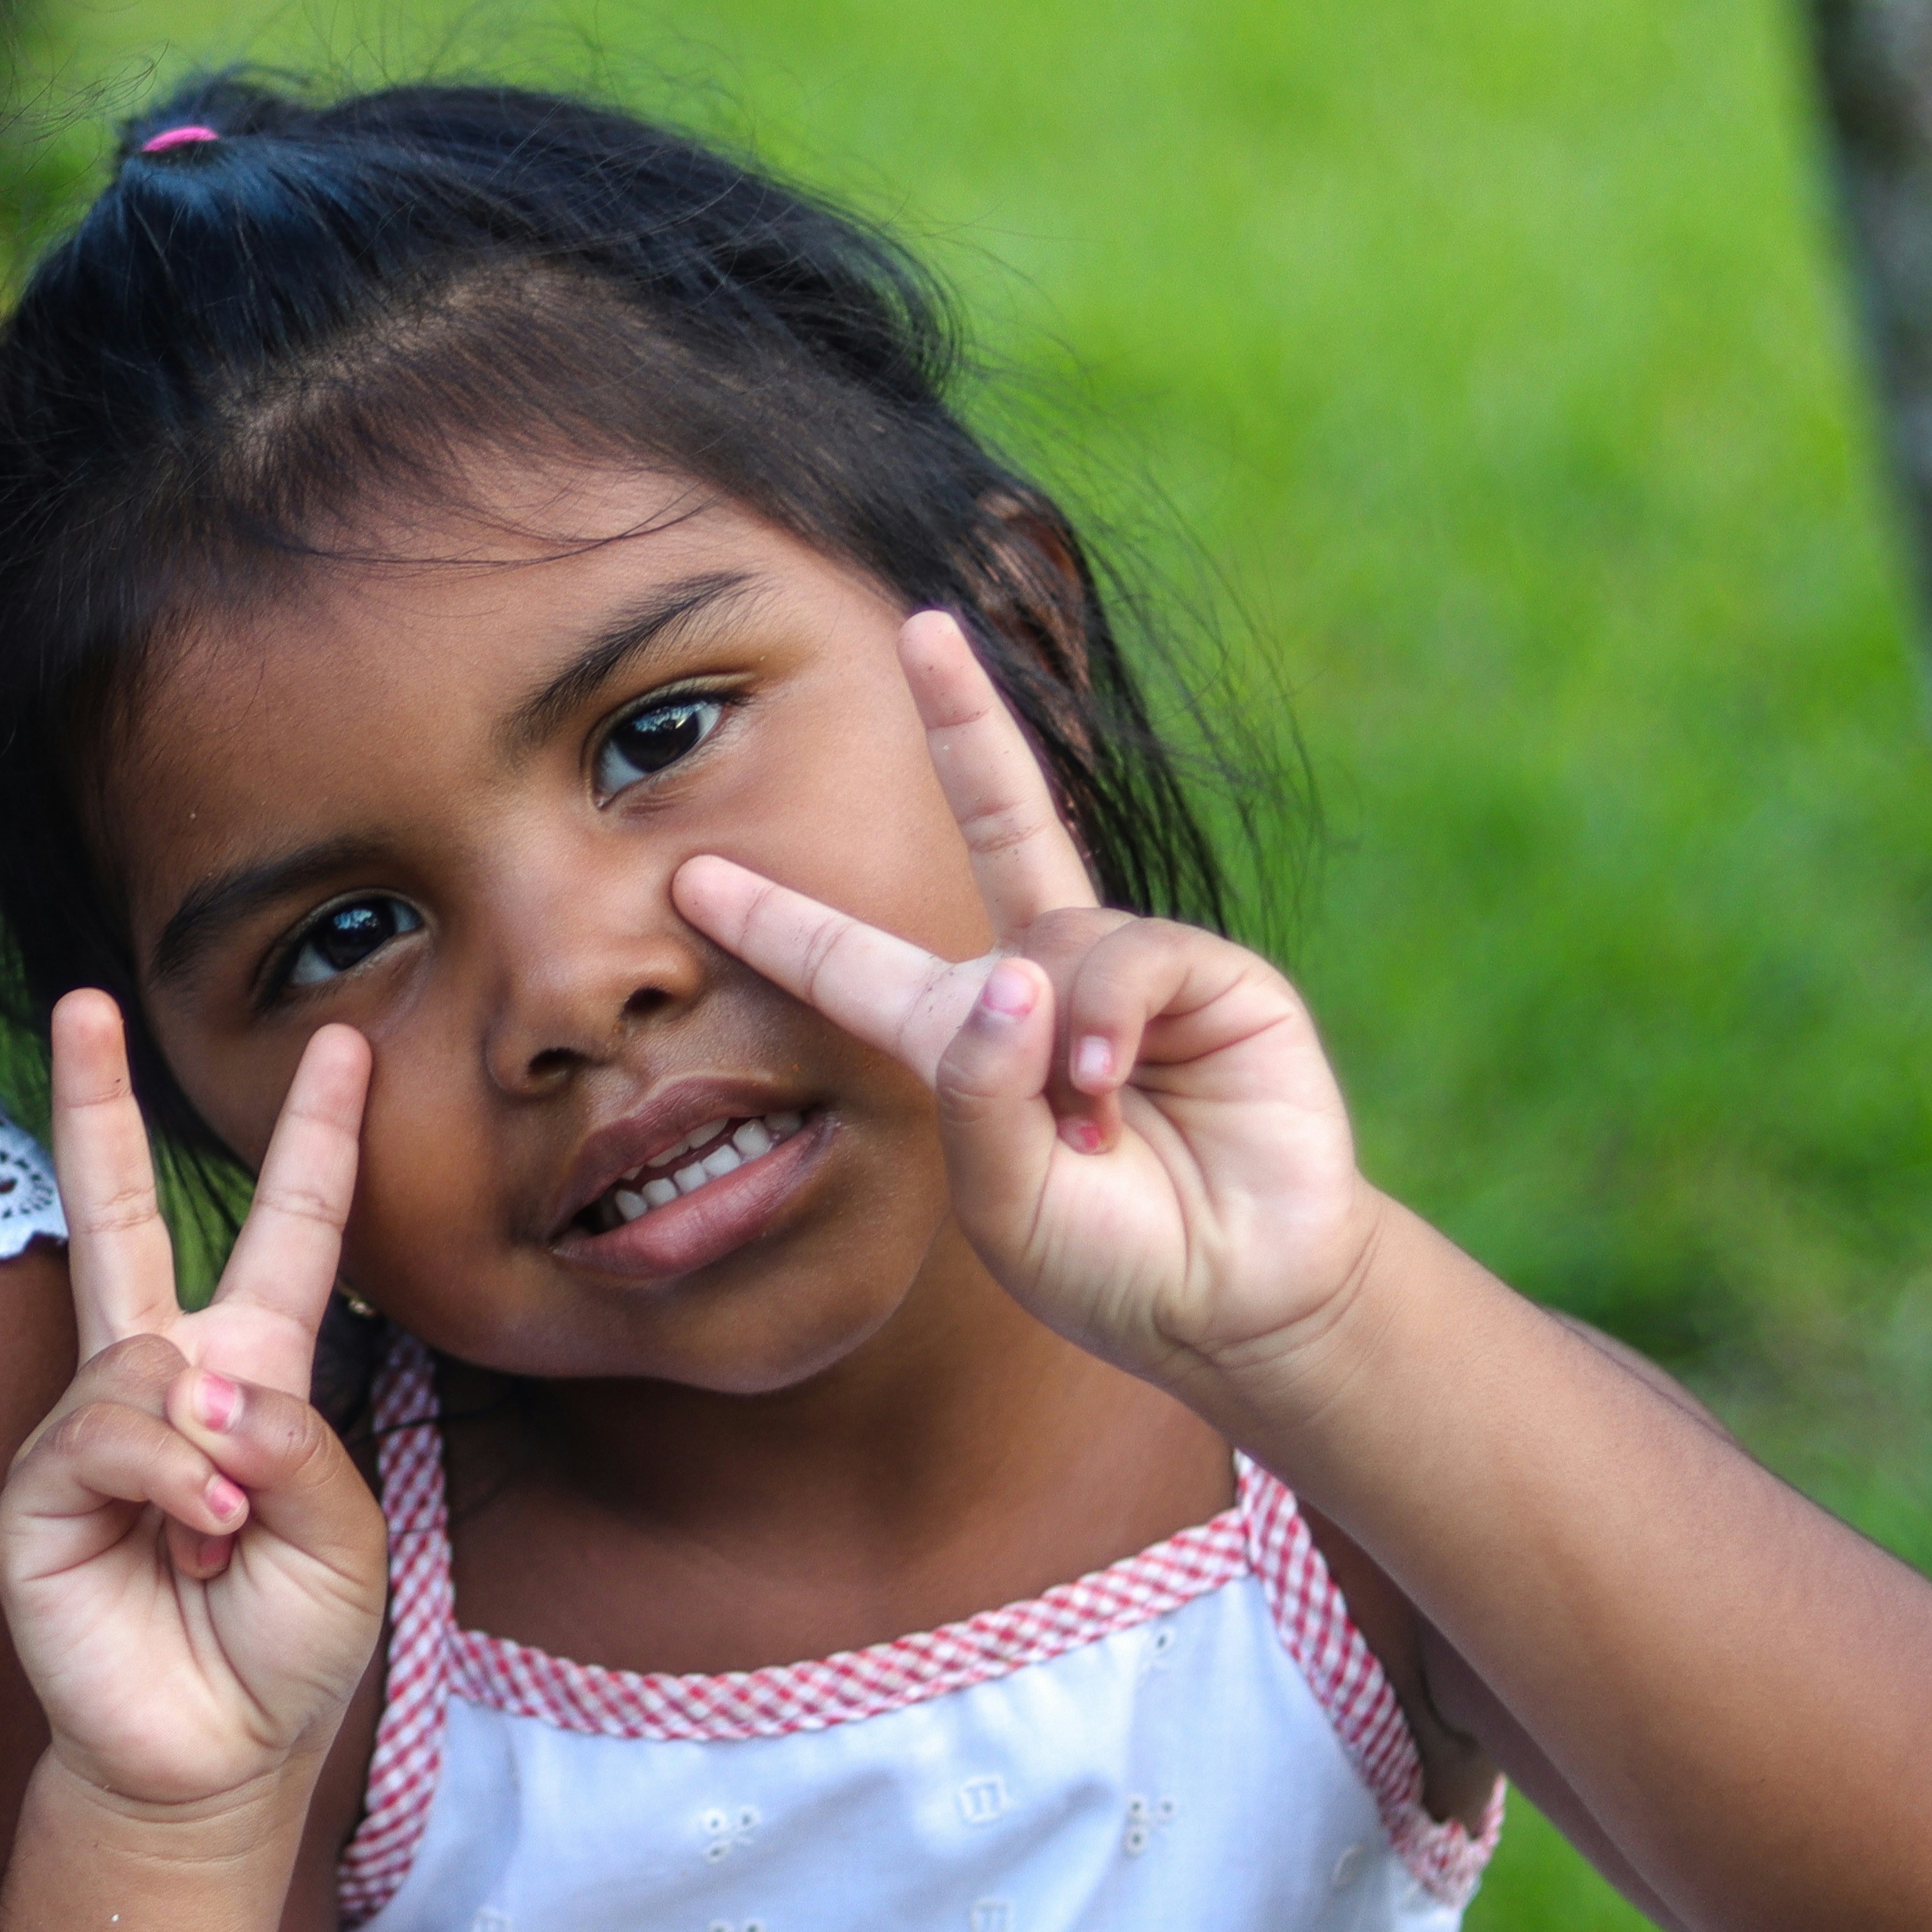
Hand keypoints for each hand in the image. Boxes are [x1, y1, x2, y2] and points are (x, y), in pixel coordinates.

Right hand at [0, 996, 387, 1824]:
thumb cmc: (284, 1648)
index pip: (290, 1237)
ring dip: (208, 1450)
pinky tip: (187, 1534)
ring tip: (225, 1533)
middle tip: (81, 1001)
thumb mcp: (344, 1537)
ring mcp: (89, 1429)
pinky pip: (105, 1432)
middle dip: (96, 1107)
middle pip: (123, 1217)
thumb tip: (196, 1374)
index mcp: (252, 1376)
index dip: (316, 1145)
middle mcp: (161, 1381)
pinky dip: (164, 1478)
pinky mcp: (37, 1489)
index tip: (343, 1049)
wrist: (211, 1756)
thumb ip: (297, 1438)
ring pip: (144, 1362)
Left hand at [669, 614, 1384, 1411]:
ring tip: (1084, 1122)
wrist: (1238, 1303)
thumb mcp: (1006, 1201)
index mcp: (960, 1037)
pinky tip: (1112, 1086)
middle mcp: (1041, 980)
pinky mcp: (1215, 979)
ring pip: (1058, 935)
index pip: (852, 964)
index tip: (694, 875)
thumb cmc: (1108, 1262)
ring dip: (1054, 1034)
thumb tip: (1013, 975)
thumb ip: (979, 1095)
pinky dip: (1109, 1019)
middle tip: (923, 628)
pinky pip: (1132, 958)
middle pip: (998, 822)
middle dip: (966, 722)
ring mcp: (1130, 973)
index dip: (780, 919)